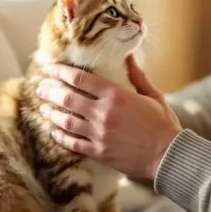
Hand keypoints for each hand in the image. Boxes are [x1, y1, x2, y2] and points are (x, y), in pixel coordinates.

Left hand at [36, 55, 180, 178]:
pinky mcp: (99, 152)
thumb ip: (137, 76)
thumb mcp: (153, 95)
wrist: (168, 155)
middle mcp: (103, 113)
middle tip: (41, 88)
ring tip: (44, 108)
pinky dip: (61, 137)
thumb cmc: (163, 124)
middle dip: (50, 91)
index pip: (80, 78)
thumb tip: (128, 56)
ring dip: (52, 113)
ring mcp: (99, 134)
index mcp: (116, 95)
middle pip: (67, 98)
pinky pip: (72, 143)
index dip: (61, 71)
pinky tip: (54, 132)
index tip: (50, 67)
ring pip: (65, 121)